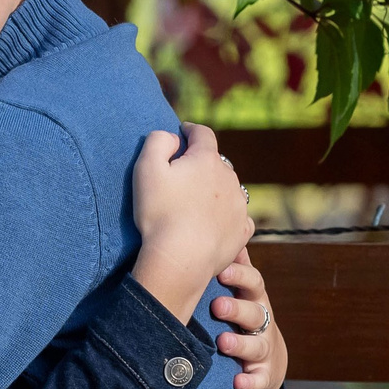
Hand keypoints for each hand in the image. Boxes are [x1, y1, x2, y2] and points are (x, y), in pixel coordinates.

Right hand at [129, 123, 252, 321]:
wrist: (181, 258)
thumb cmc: (159, 212)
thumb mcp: (146, 168)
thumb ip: (158, 141)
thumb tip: (174, 137)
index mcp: (206, 160)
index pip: (203, 134)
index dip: (191, 130)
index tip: (184, 131)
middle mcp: (229, 178)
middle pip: (216, 162)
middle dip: (202, 163)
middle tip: (182, 176)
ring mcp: (239, 205)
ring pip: (228, 188)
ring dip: (215, 189)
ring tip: (196, 202)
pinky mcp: (242, 229)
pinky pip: (237, 215)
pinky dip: (226, 214)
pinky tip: (213, 222)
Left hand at [213, 256, 288, 388]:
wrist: (264, 366)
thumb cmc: (241, 321)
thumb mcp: (238, 294)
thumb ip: (230, 268)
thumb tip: (219, 229)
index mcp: (252, 299)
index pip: (253, 283)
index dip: (240, 275)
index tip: (221, 269)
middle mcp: (262, 322)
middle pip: (255, 311)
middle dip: (237, 308)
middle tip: (217, 305)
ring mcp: (264, 349)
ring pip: (257, 344)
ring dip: (240, 343)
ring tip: (223, 343)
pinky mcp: (264, 377)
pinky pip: (259, 380)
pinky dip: (250, 382)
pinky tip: (238, 382)